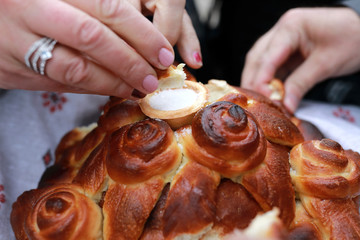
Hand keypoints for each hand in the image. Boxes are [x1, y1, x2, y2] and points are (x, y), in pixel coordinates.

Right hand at [0, 0, 200, 98]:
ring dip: (113, 83)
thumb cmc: (26, 5)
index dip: (141, 32)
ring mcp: (17, 41)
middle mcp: (30, 8)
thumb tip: (139, 38)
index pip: (107, 7)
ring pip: (75, 68)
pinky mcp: (12, 70)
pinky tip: (111, 90)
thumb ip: (92, 8)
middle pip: (93, 38)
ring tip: (137, 88)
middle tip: (154, 77)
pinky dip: (91, 89)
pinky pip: (60, 84)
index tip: (163, 52)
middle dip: (131, 61)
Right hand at [241, 7, 359, 111]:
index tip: (264, 100)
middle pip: (256, 59)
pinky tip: (269, 94)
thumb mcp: (326, 64)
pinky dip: (269, 80)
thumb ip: (301, 84)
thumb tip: (285, 106)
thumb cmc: (352, 40)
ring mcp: (282, 37)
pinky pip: (271, 65)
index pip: (267, 57)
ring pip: (260, 62)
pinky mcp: (286, 48)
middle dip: (253, 82)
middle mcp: (281, 29)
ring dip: (258, 82)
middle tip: (255, 104)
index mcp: (290, 26)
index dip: (261, 80)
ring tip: (259, 102)